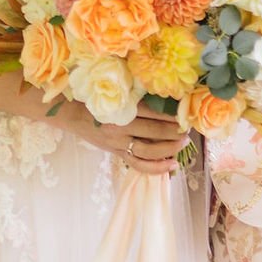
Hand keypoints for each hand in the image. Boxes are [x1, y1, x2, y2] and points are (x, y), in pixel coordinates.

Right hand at [60, 102, 186, 174]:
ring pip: (149, 151)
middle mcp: (119, 128)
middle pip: (154, 132)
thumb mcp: (114, 94)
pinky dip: (156, 168)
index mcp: (119, 110)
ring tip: (183, 142)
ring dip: (170, 148)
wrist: (72, 115)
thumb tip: (165, 98)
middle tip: (188, 127)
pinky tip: (172, 165)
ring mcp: (118, 144)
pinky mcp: (117, 154)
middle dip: (175, 130)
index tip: (184, 112)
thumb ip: (136, 97)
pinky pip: (138, 164)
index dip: (171, 113)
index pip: (152, 112)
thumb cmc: (95, 100)